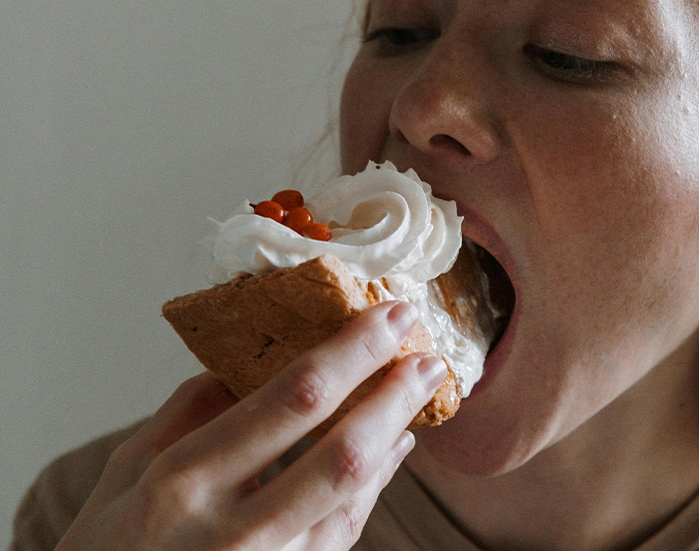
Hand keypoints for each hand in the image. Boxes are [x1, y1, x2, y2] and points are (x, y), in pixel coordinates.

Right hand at [56, 301, 446, 549]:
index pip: (290, 399)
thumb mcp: (125, 474)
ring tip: (418, 395)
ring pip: (351, 498)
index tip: (389, 315)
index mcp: (184, 480)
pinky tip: (392, 449)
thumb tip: (240, 363)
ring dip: (393, 439)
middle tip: (427, 357)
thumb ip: (184, 414)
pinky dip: (374, 485)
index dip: (352, 353)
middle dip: (392, 398)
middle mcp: (230, 529)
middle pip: (340, 453)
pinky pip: (342, 532)